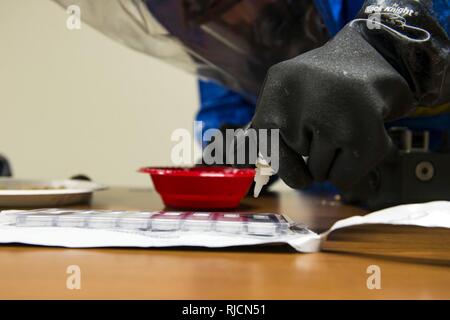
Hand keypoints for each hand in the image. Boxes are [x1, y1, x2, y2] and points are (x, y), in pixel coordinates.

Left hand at [248, 25, 414, 189]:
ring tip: (346, 125)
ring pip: (320, 175)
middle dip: (308, 158)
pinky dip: (352, 169)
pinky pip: (343, 180)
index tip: (293, 149)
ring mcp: (332, 118)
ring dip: (333, 160)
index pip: (260, 145)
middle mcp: (302, 101)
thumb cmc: (323, 86)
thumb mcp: (285, 92)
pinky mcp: (362, 136)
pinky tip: (361, 135)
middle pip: (289, 168)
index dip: (278, 157)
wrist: (376, 59)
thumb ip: (264, 124)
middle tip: (326, 127)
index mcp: (278, 85)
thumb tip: (235, 151)